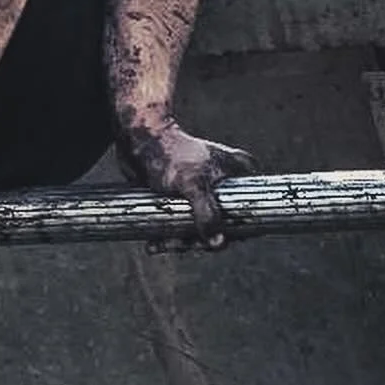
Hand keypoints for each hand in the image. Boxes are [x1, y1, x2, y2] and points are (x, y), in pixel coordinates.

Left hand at [116, 116, 256, 248]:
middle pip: (221, 224)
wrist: (137, 138)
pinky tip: (154, 243)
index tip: (211, 245)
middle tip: (178, 244)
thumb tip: (219, 243)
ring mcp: (204, 190)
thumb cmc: (168, 153)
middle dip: (198, 240)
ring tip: (158, 245)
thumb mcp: (192, 183)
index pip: (247, 213)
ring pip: (198, 226)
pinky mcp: (183, 196)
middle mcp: (225, 182)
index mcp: (240, 173)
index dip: (232, 234)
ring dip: (180, 241)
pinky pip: (180, 222)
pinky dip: (168, 234)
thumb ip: (207, 212)